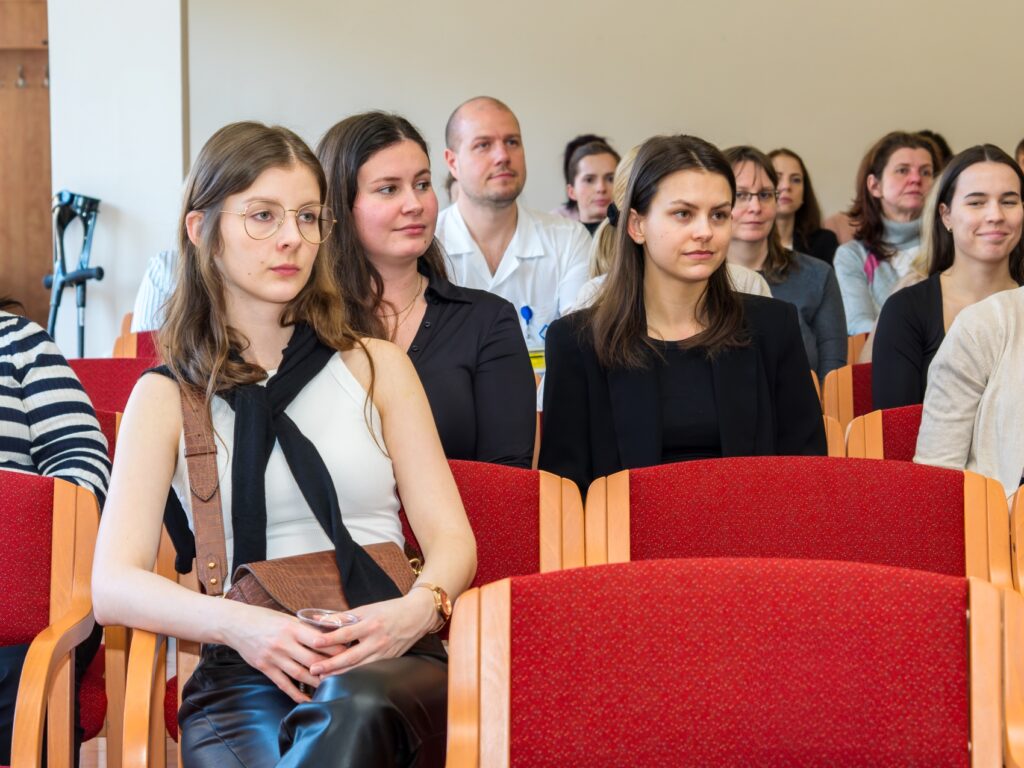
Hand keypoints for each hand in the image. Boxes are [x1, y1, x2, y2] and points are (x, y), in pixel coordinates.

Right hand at [223, 604, 345, 702]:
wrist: (236, 624)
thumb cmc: (264, 618)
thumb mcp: (286, 618)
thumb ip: (304, 628)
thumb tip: (328, 634)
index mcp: (292, 627)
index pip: (318, 640)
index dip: (334, 647)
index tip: (349, 652)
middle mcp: (283, 643)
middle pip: (312, 659)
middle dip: (330, 667)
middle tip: (346, 673)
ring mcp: (273, 657)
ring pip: (299, 674)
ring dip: (316, 682)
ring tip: (331, 687)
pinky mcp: (265, 668)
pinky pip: (283, 684)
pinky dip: (296, 693)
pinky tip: (307, 699)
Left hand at [307, 589, 437, 677]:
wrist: (417, 616)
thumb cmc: (391, 610)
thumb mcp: (367, 608)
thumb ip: (343, 616)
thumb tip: (318, 619)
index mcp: (371, 624)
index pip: (346, 633)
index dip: (330, 638)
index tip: (314, 642)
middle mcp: (377, 640)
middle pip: (350, 656)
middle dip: (330, 664)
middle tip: (313, 669)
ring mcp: (383, 653)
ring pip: (358, 668)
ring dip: (340, 675)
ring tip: (323, 679)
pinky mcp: (388, 661)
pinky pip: (369, 671)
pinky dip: (355, 676)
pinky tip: (343, 680)